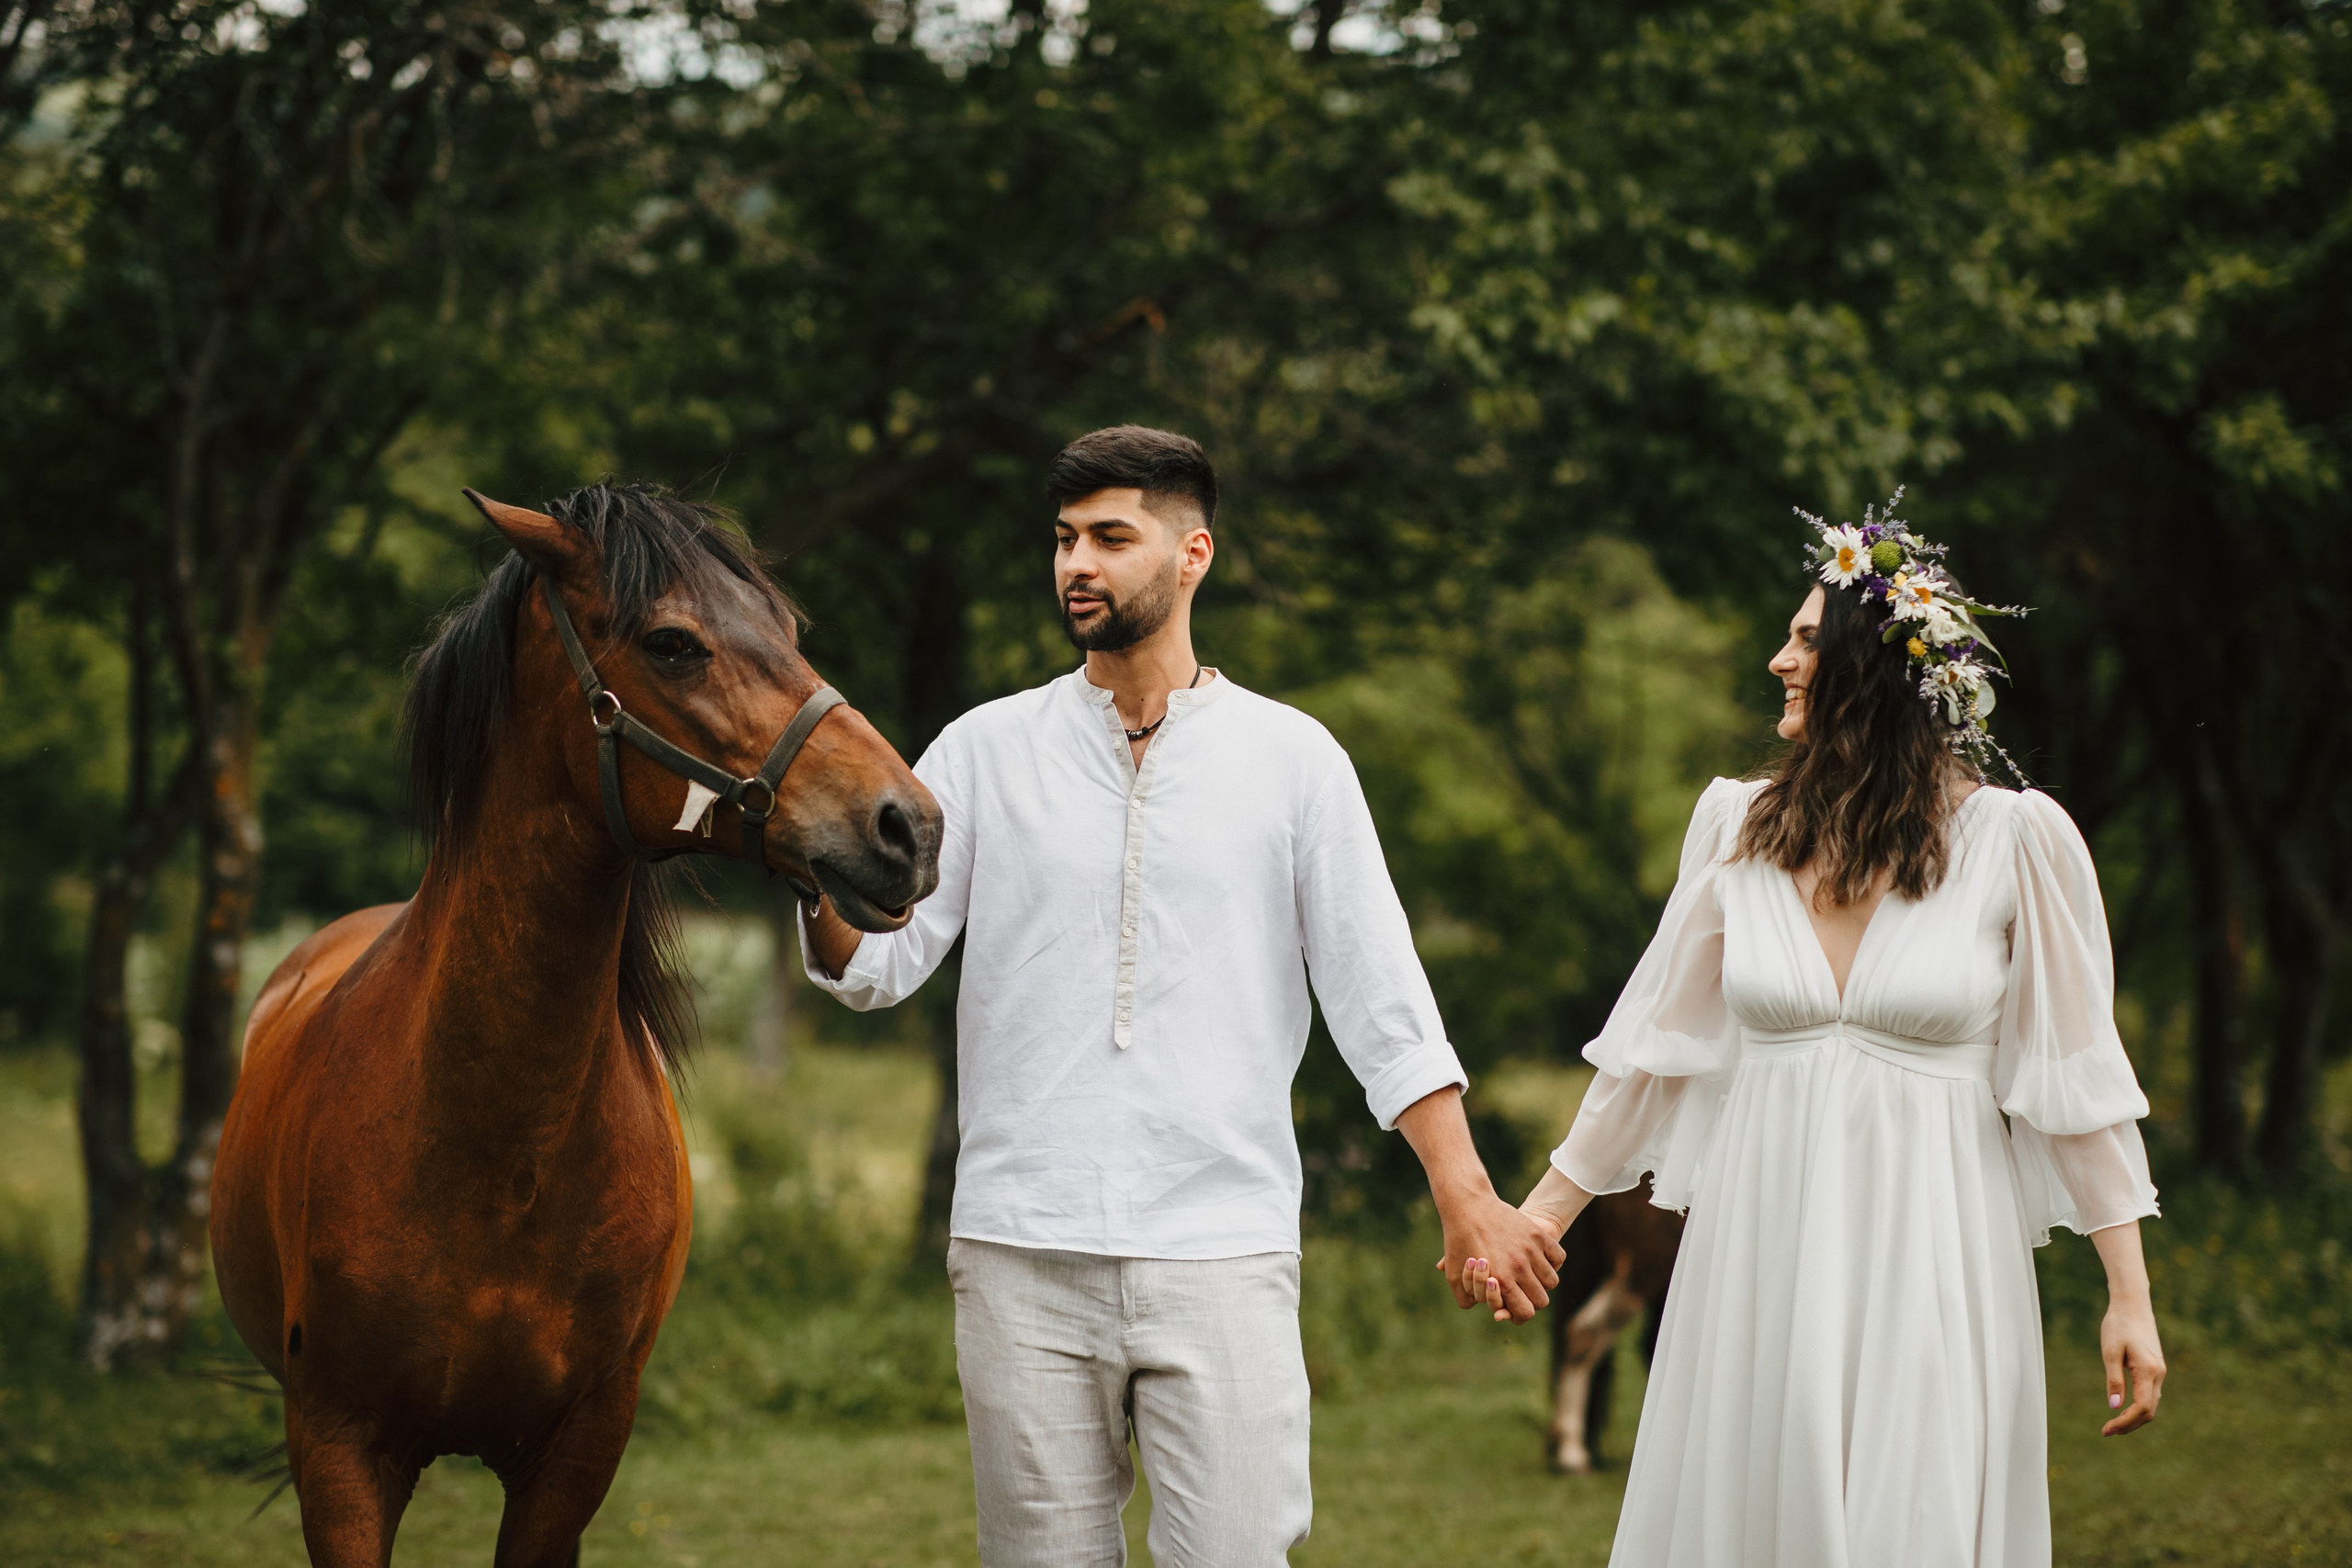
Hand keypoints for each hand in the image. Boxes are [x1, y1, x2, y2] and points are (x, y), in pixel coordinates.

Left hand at [1434, 1190, 1563, 1324]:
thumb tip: (1491, 1313)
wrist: (1468, 1205)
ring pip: (1551, 1281)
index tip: (1515, 1308)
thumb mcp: (1453, 1275)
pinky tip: (1539, 1259)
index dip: (1520, 1315)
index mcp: (1500, 1280)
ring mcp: (1531, 1250)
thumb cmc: (1458, 1241)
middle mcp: (1519, 1267)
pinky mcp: (1538, 1234)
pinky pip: (1558, 1257)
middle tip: (1520, 1291)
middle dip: (1530, 1300)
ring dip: (1541, 1282)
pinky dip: (1552, 1261)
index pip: (1526, 1313)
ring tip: (1529, 1274)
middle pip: (1541, 1300)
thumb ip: (1466, 1300)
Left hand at [2087, 1220, 2164, 1435]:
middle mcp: (2159, 1375)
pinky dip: (2139, 1407)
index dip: (2125, 1423)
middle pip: (2149, 1412)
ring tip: (2112, 1424)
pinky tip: (2122, 1409)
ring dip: (2134, 1418)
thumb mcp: (2110, 1351)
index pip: (2141, 1408)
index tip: (2106, 1429)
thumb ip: (2113, 1379)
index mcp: (2149, 1371)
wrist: (2132, 1305)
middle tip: (2106, 1431)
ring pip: (2151, 1405)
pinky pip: (2150, 1395)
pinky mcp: (2156, 1369)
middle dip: (2129, 1425)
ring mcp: (2160, 1372)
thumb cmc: (2118, 1325)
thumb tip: (2114, 1407)